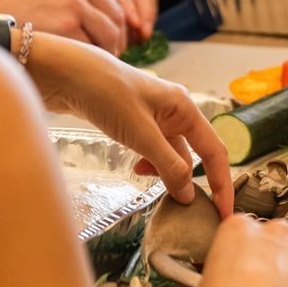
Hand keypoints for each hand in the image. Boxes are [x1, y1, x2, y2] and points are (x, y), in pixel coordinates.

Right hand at [0, 0, 156, 52]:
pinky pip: (97, 46)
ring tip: (92, 55)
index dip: (144, 8)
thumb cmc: (19, 0)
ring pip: (114, 31)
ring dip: (109, 49)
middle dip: (124, 34)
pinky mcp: (69, 22)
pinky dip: (93, 56)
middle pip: (124, 12)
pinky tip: (79, 59)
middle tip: (119, 50)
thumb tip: (135, 12)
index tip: (143, 27)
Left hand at [26, 35, 234, 216]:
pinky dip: (148, 163)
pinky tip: (135, 166)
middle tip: (182, 207)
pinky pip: (153, 149)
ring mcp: (155, 117)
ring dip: (163, 171)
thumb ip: (168, 165)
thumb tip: (189, 196)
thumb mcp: (141, 134)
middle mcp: (175, 111)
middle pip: (194, 154)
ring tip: (144, 177)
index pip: (215, 152)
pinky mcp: (135, 122)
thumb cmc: (105, 94)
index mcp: (185, 108)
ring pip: (171, 154)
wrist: (63, 73)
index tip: (224, 213)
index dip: (221, 183)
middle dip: (188, 179)